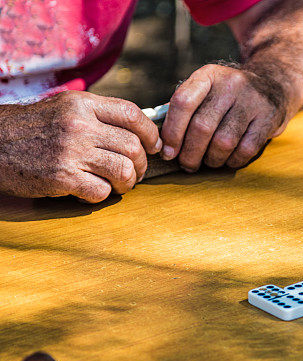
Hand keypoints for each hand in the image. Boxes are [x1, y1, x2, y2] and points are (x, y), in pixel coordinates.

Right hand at [0, 91, 161, 202]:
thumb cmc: (31, 129)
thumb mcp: (64, 109)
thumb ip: (98, 116)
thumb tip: (139, 132)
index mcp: (82, 104)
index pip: (132, 114)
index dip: (150, 133)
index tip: (153, 146)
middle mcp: (79, 125)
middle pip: (133, 147)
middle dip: (141, 165)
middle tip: (134, 172)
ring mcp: (71, 151)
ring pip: (124, 170)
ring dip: (127, 183)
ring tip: (117, 184)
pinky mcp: (62, 177)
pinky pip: (102, 192)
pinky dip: (102, 196)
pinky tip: (90, 191)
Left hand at [160, 64, 292, 171]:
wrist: (274, 85)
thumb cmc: (230, 96)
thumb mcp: (208, 89)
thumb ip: (186, 109)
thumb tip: (163, 143)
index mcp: (208, 75)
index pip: (183, 102)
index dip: (172, 131)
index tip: (167, 152)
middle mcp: (230, 84)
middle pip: (202, 126)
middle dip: (190, 153)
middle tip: (187, 165)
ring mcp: (251, 101)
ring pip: (223, 141)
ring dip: (212, 159)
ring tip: (208, 162)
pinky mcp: (268, 118)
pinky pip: (245, 149)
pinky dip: (233, 161)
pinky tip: (228, 160)